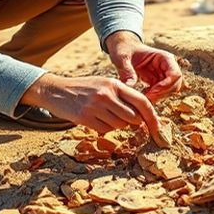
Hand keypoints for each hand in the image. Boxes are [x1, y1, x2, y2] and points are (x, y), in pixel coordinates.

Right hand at [20, 73, 160, 139]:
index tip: (157, 128)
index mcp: (114, 84)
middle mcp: (107, 94)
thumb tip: (142, 115)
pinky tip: (95, 119)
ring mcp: (95, 106)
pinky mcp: (85, 118)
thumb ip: (123, 96)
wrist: (56, 90)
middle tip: (124, 119)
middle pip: (133, 117)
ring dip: (117, 125)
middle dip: (133, 122)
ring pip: (120, 125)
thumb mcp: (105, 84)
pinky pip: (105, 130)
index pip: (142, 101)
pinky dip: (104, 128)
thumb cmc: (85, 88)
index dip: (152, 116)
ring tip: (105, 115)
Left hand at [105, 32, 183, 102]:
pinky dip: (152, 97)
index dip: (166, 85)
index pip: (175, 74)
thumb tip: (130, 86)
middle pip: (175, 85)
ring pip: (168, 91)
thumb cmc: (123, 49)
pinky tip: (140, 97)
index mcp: (164, 57)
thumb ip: (126, 70)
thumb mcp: (122, 57)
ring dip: (157, 97)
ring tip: (141, 98)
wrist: (122, 48)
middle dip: (162, 94)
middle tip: (146, 99)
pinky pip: (160, 93)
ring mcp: (163, 75)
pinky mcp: (156, 82)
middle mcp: (167, 66)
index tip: (152, 92)